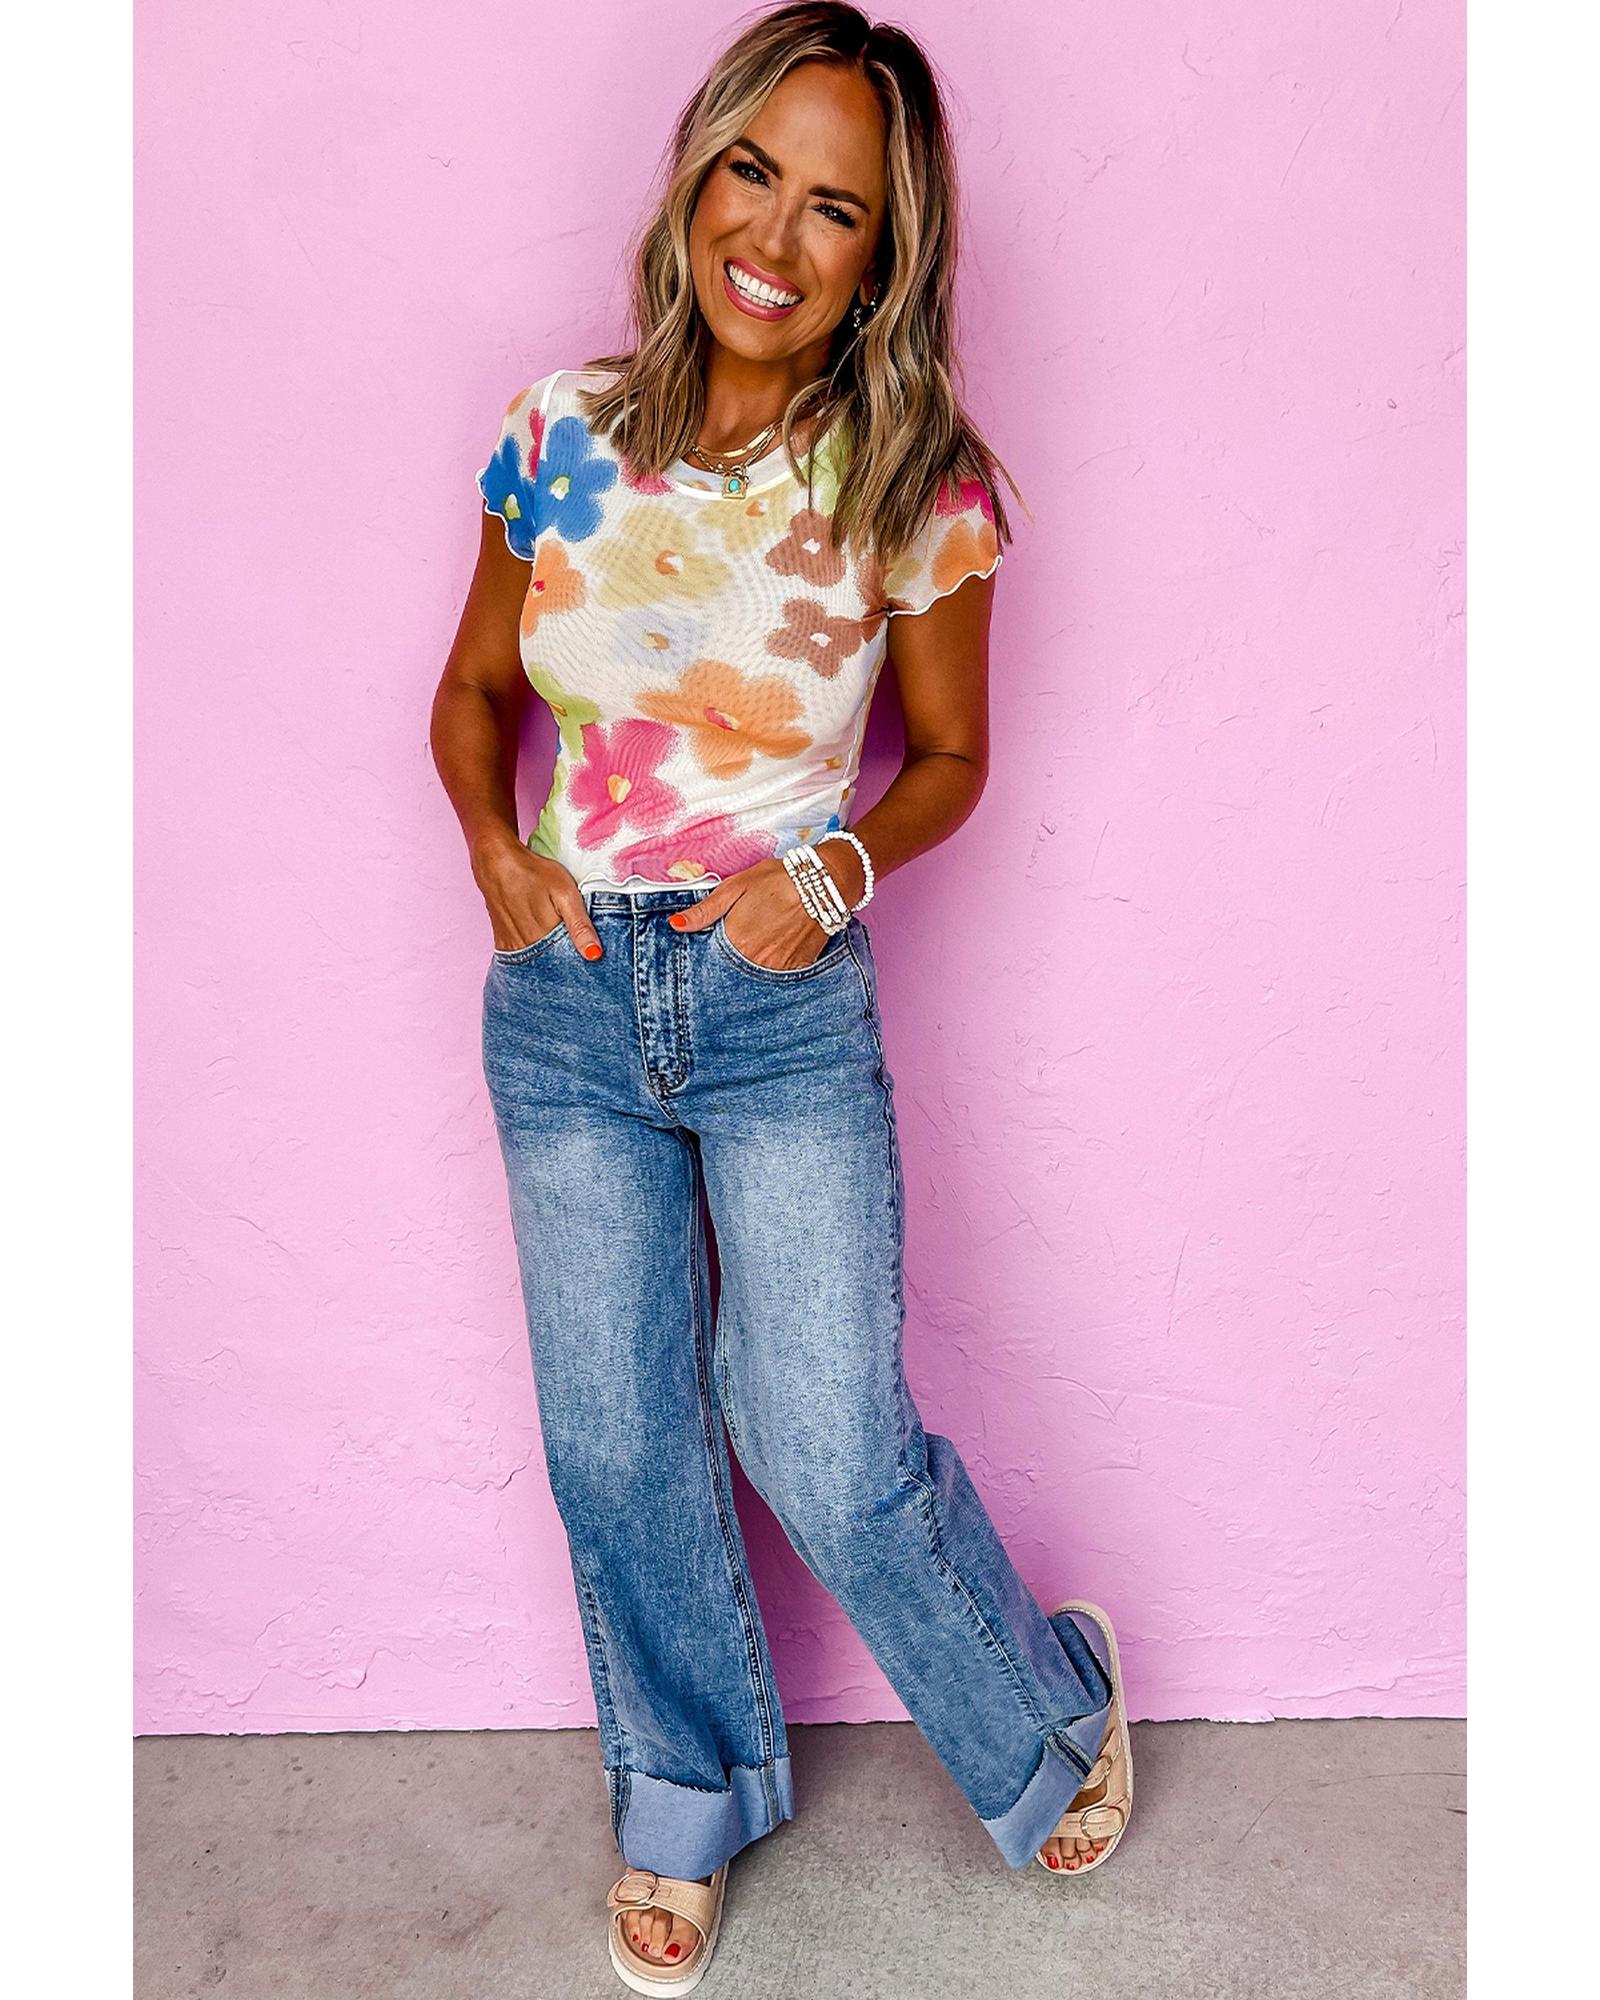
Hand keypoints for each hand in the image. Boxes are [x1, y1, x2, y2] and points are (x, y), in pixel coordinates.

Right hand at [472, 832, 602, 959]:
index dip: (579, 964)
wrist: (496, 862)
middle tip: (576, 955)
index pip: (566, 965)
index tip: (590, 962)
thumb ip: (579, 925)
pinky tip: (541, 950)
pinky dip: (532, 959)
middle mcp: (525, 948)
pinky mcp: (502, 941)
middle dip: (565, 966)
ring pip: (535, 965)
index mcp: (544, 939)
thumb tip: (594, 955)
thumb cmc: (533, 873)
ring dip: (548, 963)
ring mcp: (511, 947)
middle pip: (550, 967)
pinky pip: (519, 960)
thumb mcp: (565, 893)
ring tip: (559, 951)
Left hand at [667, 857, 840, 969]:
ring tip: (757, 946)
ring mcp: (779, 967)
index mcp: (736, 940)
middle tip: (741, 943)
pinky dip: (773, 967)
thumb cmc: (778, 879)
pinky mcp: (798, 968)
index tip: (712, 951)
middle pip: (733, 972)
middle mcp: (756, 959)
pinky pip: (778, 977)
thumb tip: (675, 925)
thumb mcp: (736, 887)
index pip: (712, 962)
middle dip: (730, 963)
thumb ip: (705, 910)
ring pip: (755, 977)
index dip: (710, 957)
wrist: (826, 881)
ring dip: (751, 967)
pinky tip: (774, 951)